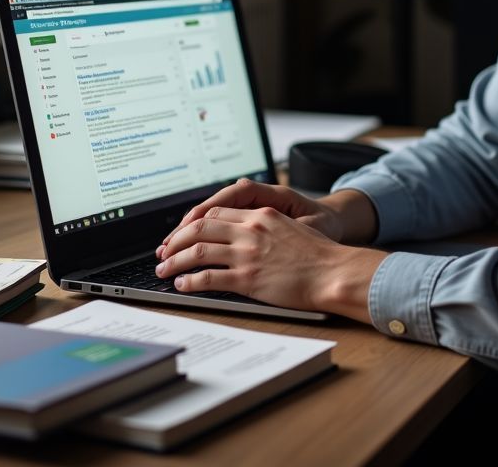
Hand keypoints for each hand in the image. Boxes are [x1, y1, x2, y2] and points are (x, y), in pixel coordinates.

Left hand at [155, 204, 385, 318]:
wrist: (333, 273)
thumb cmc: (318, 255)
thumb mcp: (290, 228)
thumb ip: (264, 227)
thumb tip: (243, 236)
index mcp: (260, 215)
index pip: (215, 213)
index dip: (192, 224)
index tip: (180, 235)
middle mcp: (250, 230)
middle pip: (199, 228)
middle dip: (175, 240)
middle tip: (163, 252)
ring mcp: (247, 254)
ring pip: (197, 251)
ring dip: (175, 262)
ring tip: (164, 270)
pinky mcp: (248, 278)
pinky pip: (208, 278)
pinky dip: (189, 281)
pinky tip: (182, 285)